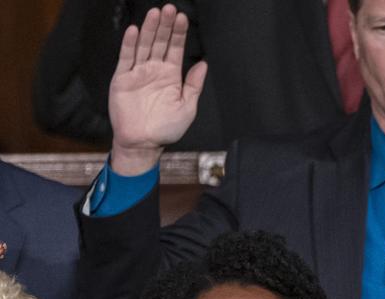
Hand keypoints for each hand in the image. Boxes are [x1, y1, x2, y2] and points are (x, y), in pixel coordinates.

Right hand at [108, 6, 206, 173]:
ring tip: (155, 13)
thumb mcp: (187, 107)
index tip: (182, 18)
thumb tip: (203, 64)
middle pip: (159, 42)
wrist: (143, 142)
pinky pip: (126, 58)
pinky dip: (130, 44)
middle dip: (165, 26)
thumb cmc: (166, 128)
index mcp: (171, 76)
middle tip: (169, 9)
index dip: (178, 34)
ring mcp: (138, 72)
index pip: (175, 49)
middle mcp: (154, 70)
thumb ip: (194, 85)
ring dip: (149, 29)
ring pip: (144, 46)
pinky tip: (134, 30)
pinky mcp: (123, 78)